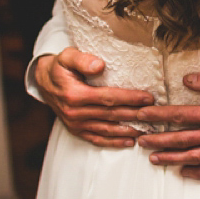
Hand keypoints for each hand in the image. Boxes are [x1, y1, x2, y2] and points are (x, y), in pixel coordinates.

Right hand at [34, 48, 153, 147]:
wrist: (43, 81)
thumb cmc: (59, 66)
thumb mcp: (66, 56)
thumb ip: (82, 59)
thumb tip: (100, 65)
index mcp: (75, 95)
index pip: (108, 98)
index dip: (130, 98)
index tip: (148, 98)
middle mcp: (75, 113)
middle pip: (112, 115)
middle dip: (135, 115)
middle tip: (156, 114)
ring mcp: (75, 124)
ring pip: (107, 129)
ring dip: (129, 131)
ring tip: (149, 130)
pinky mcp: (76, 131)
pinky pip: (97, 139)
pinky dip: (114, 142)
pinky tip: (129, 142)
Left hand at [135, 70, 199, 179]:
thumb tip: (187, 80)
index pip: (181, 115)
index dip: (159, 116)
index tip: (142, 116)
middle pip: (183, 138)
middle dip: (158, 139)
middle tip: (139, 140)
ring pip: (195, 156)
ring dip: (172, 157)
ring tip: (154, 158)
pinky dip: (198, 172)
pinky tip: (184, 172)